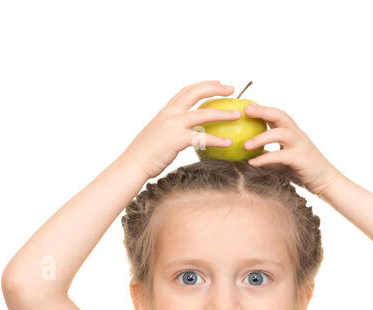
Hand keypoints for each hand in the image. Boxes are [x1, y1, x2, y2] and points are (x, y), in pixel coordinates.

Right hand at [123, 80, 243, 179]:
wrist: (134, 163)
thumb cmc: (147, 153)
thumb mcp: (159, 133)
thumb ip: (172, 128)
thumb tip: (185, 131)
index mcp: (166, 110)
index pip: (187, 91)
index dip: (204, 85)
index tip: (218, 83)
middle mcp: (170, 113)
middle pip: (196, 93)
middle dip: (215, 88)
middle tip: (232, 88)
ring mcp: (174, 125)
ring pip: (204, 114)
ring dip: (223, 113)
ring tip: (238, 114)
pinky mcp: (177, 139)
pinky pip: (203, 138)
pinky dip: (217, 140)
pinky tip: (229, 143)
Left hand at [241, 104, 341, 195]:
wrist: (326, 182)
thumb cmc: (302, 171)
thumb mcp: (283, 160)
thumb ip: (269, 154)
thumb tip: (248, 154)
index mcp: (293, 132)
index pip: (277, 115)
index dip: (262, 108)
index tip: (246, 106)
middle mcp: (298, 135)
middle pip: (280, 116)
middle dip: (262, 111)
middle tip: (245, 111)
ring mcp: (301, 145)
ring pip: (280, 133)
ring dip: (261, 137)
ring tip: (245, 145)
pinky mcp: (301, 158)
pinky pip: (281, 156)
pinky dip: (266, 158)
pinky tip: (252, 162)